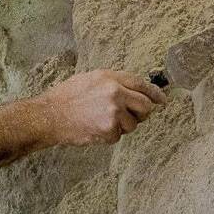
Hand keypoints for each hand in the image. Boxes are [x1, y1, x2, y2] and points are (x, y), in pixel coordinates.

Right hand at [38, 70, 166, 146]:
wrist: (51, 115)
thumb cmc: (66, 96)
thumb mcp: (89, 79)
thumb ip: (112, 83)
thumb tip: (133, 90)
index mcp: (109, 78)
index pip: (140, 84)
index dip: (154, 93)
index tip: (162, 100)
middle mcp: (114, 93)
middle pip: (145, 106)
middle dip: (142, 113)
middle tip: (132, 115)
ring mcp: (113, 112)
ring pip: (134, 124)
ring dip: (123, 126)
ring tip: (102, 120)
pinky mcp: (110, 130)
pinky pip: (120, 135)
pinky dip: (110, 134)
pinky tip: (95, 127)